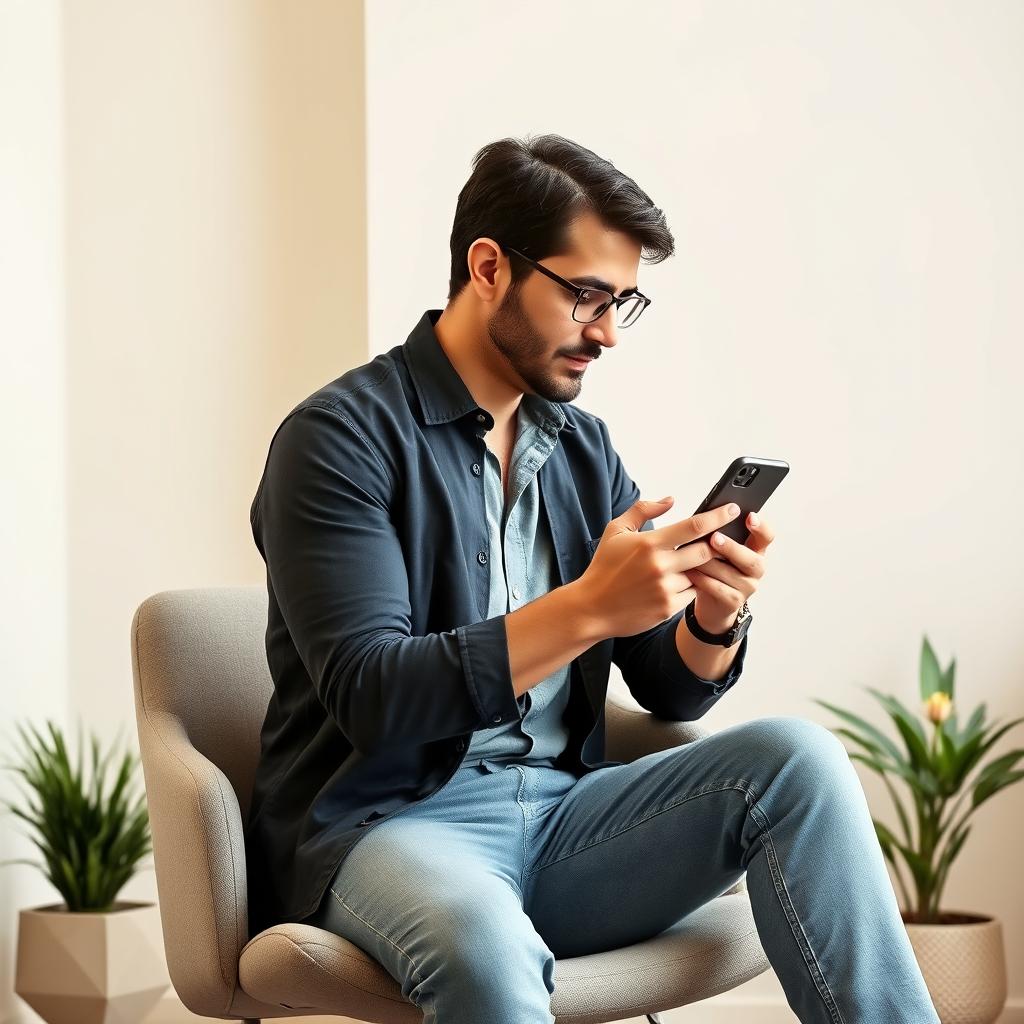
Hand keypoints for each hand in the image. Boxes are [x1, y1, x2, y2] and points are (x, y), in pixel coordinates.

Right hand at [581, 496, 744, 638]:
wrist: (592, 608)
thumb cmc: (604, 566)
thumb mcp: (616, 531)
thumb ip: (643, 510)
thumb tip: (671, 500)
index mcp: (649, 543)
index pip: (694, 526)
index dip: (717, 516)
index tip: (733, 509)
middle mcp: (660, 566)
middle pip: (706, 551)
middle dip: (714, 545)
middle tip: (715, 541)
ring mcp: (665, 589)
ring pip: (700, 574)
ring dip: (699, 569)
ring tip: (683, 566)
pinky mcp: (668, 608)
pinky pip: (691, 594)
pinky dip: (689, 587)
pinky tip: (674, 584)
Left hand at [687, 510, 773, 631]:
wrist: (710, 600)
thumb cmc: (712, 567)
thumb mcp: (718, 549)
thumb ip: (719, 534)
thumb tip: (706, 515)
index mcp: (755, 550)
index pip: (767, 537)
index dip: (761, 527)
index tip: (749, 516)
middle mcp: (756, 569)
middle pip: (751, 559)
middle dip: (732, 548)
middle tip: (714, 538)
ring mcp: (748, 587)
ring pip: (730, 574)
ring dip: (709, 563)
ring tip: (691, 554)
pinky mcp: (734, 602)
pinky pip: (718, 588)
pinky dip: (702, 579)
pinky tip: (690, 571)